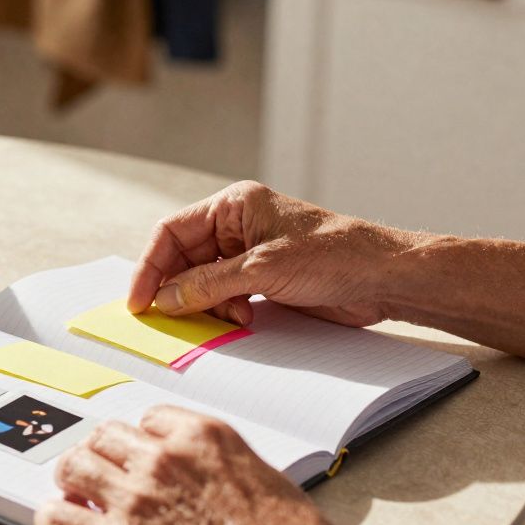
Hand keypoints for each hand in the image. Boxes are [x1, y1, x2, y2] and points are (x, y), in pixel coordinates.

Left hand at [35, 406, 411, 524]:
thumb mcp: (266, 481)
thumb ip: (225, 468)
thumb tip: (213, 478)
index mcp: (204, 436)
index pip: (150, 419)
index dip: (140, 443)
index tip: (137, 458)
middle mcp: (164, 457)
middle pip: (106, 436)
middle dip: (102, 456)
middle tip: (98, 475)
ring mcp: (136, 496)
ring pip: (76, 466)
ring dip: (73, 480)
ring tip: (75, 497)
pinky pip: (60, 517)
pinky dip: (55, 519)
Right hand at [128, 181, 414, 326]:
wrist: (384, 278)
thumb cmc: (334, 255)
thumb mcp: (262, 270)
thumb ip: (208, 284)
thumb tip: (164, 299)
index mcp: (233, 205)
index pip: (172, 232)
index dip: (150, 267)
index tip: (140, 301)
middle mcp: (237, 225)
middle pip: (184, 258)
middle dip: (178, 289)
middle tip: (169, 319)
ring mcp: (250, 253)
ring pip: (203, 281)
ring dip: (205, 304)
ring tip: (227, 318)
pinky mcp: (263, 278)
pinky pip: (225, 295)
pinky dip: (224, 311)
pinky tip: (242, 320)